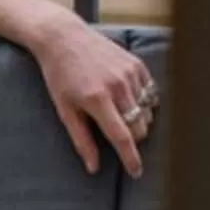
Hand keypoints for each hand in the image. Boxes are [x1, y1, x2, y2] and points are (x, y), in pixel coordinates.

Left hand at [0, 0, 157, 177]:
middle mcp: (117, 86)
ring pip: (148, 112)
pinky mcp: (137, 64)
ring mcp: (130, 73)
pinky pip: (150, 94)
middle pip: (139, 127)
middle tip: (116, 133)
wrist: (63, 37)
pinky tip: (127, 99)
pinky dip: (143, 103)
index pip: (122, 136)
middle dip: (132, 138)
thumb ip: (81, 139)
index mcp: (97, 99)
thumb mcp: (64, 110)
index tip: (136, 172)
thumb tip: (93, 167)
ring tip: (118, 113)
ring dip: (138, 120)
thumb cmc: (59, 75)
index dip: (131, 158)